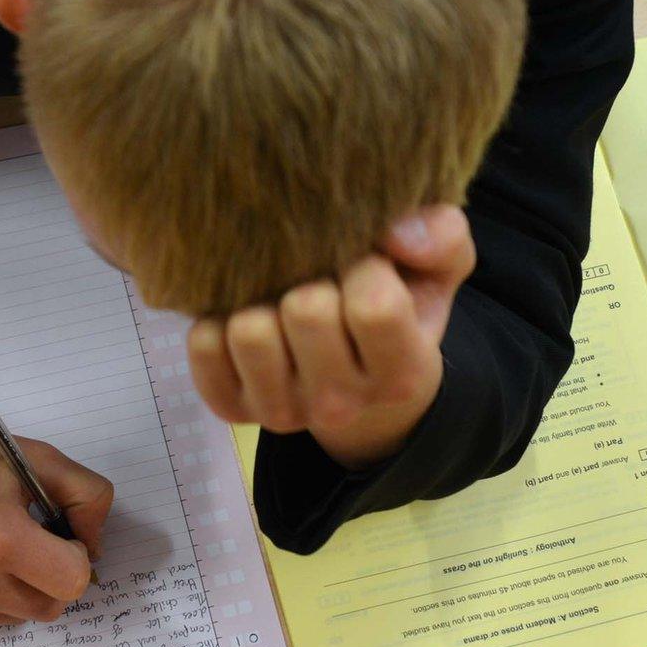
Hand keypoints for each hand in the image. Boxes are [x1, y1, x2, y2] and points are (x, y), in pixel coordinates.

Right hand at [0, 357, 112, 625]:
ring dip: (22, 587)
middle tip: (34, 539)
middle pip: (51, 606)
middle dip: (54, 575)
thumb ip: (82, 494)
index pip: (74, 580)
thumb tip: (93, 542)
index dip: (77, 554)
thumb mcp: (28, 455)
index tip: (61, 533)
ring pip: (19, 616)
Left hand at [187, 205, 475, 468]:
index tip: (365, 262)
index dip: (366, 265)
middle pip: (306, 311)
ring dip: (261, 298)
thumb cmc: (397, 299)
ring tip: (281, 294)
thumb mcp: (436, 267)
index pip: (373, 307)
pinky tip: (247, 313)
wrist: (355, 365)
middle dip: (312, 275)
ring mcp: (282, 412)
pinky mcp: (232, 408)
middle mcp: (341, 406)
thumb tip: (394, 233)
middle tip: (320, 276)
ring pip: (249, 332)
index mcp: (402, 374)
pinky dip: (217, 319)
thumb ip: (442, 237)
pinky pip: (204, 347)